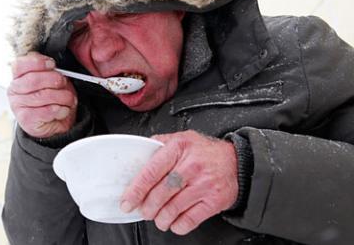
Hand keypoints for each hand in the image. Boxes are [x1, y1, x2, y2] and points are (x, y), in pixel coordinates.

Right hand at [7, 51, 77, 137]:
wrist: (54, 122)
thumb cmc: (52, 99)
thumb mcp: (52, 80)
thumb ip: (50, 71)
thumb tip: (57, 68)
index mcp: (18, 76)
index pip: (21, 65)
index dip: (38, 62)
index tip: (52, 64)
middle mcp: (15, 90)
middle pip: (34, 80)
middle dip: (54, 80)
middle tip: (63, 83)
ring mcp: (18, 105)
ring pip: (43, 95)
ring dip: (62, 97)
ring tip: (67, 99)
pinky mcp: (26, 119)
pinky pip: (48, 111)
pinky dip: (61, 110)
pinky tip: (62, 110)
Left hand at [120, 130, 237, 234]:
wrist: (237, 162)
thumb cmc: (205, 152)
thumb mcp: (182, 139)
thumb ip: (159, 145)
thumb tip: (137, 156)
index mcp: (179, 147)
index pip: (151, 172)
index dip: (136, 190)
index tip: (127, 201)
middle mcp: (191, 165)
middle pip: (161, 193)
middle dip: (147, 207)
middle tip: (144, 211)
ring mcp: (204, 184)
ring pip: (173, 209)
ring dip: (161, 218)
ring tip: (158, 218)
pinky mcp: (214, 201)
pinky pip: (190, 219)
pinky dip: (178, 225)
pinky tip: (174, 222)